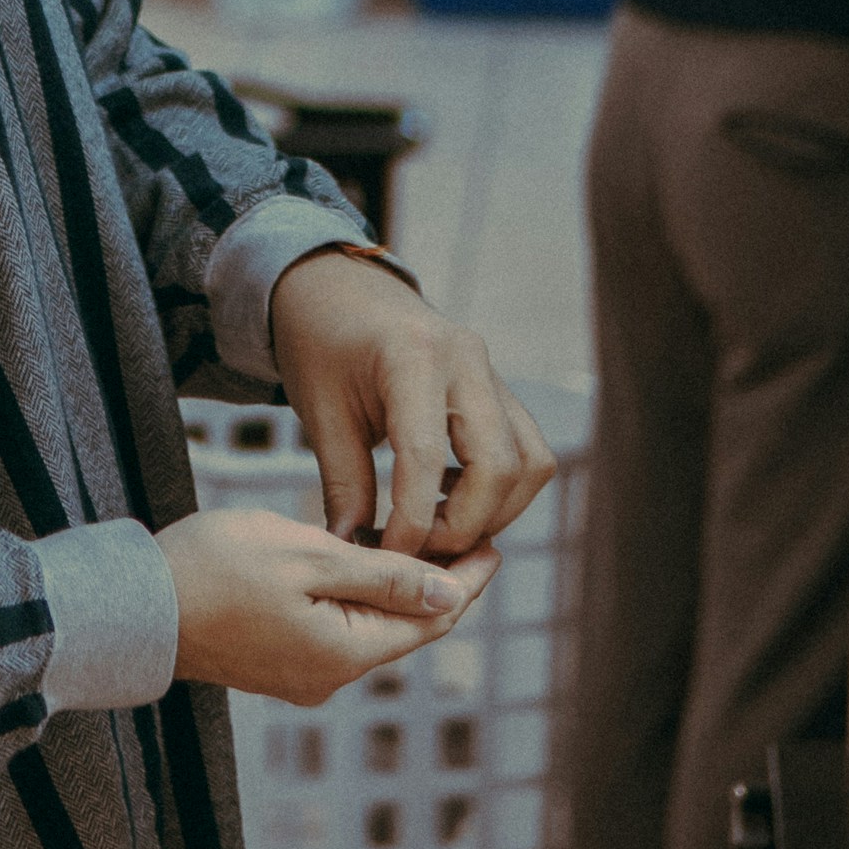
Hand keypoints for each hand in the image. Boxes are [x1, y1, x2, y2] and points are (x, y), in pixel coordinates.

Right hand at [158, 505, 498, 704]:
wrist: (135, 607)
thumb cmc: (216, 568)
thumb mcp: (307, 555)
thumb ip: (383, 575)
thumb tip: (451, 592)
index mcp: (346, 652)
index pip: (431, 619)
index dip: (467, 581)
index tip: (495, 542)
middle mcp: (330, 677)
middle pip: (405, 629)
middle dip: (438, 584)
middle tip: (467, 534)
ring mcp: (301, 675)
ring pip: (371, 630)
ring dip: (397, 590)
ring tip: (420, 539)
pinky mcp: (277, 664)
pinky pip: (337, 632)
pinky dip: (359, 599)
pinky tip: (360, 563)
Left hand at [269, 248, 554, 558]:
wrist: (340, 292)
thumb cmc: (321, 345)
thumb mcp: (319, 411)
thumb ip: (343, 484)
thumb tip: (353, 552)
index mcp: (412, 355)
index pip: (426, 456)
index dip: (411, 521)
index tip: (388, 556)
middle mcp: (467, 359)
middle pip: (498, 466)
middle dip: (463, 525)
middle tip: (417, 548)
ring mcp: (493, 371)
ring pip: (529, 464)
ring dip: (493, 512)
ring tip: (437, 526)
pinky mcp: (502, 389)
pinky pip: (528, 452)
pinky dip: (503, 490)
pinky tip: (452, 497)